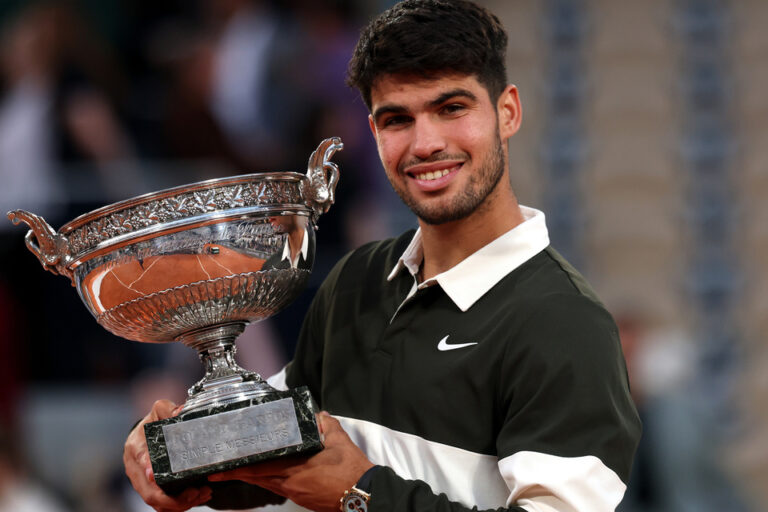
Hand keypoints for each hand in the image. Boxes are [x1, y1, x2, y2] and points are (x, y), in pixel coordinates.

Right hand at [123, 399, 212, 511]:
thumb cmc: (153, 422)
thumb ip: (168, 408)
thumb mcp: (159, 410)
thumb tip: (181, 411)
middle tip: (197, 491)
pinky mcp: (150, 491)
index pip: (140, 460)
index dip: (147, 469)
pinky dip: (180, 505)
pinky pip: (162, 505)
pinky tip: (198, 498)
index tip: (154, 475)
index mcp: (135, 447)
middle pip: (150, 492)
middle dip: (173, 498)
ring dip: (180, 504)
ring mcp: (141, 483)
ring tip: (203, 494)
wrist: (145, 434)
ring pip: (157, 503)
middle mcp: (135, 469)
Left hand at [208, 412, 373, 511]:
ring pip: (266, 484)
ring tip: (235, 472)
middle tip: (218, 471)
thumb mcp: (339, 441)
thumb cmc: (351, 471)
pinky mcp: (301, 498)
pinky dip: (266, 482)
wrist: (361, 494)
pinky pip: (277, 488)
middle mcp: (291, 483)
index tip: (223, 466)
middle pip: (257, 479)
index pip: (260, 467)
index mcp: (296, 469)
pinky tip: (263, 477)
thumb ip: (327, 424)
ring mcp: (295, 492)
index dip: (239, 467)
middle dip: (237, 475)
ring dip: (251, 478)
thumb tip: (319, 415)